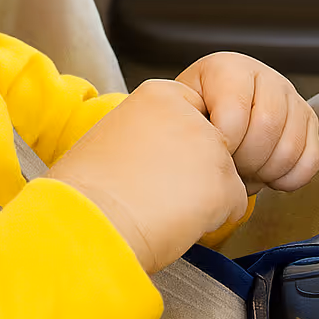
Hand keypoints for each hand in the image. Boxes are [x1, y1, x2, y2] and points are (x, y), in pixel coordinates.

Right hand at [46, 79, 248, 272]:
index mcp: (158, 94)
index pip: (194, 119)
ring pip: (226, 176)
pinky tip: (175, 221)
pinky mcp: (222, 183)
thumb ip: (150, 134)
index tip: (151, 164)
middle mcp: (189, 113)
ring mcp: (210, 147)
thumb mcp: (115, 138)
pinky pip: (233, 205)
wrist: (85, 223)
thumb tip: (163, 155)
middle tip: (155, 189)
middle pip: (214, 146)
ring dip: (203, 197)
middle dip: (195, 173)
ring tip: (160, 205)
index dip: (177, 150)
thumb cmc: (87, 192)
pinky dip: (212, 220)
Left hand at [176, 52, 318, 195]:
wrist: (209, 114)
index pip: (234, 113)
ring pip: (290, 146)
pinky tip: (267, 176)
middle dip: (245, 160)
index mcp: (228, 68)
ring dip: (265, 172)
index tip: (211, 153)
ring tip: (244, 172)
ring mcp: (291, 97)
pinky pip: (310, 160)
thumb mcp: (182, 111)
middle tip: (229, 169)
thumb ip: (189, 124)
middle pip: (267, 126)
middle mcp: (265, 76)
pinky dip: (289, 178)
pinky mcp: (309, 120)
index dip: (223, 144)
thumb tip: (206, 152)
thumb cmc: (193, 117)